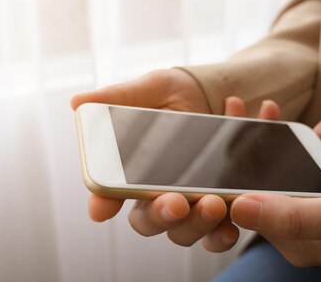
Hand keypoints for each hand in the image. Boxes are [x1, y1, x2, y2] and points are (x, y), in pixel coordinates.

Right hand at [72, 70, 320, 251]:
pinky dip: (233, 223)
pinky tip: (243, 203)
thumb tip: (77, 102)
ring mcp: (190, 204)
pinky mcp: (222, 206)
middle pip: (150, 221)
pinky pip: (225, 227)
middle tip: (176, 202)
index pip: (109, 196)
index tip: (102, 209)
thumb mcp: (151, 89)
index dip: (102, 204)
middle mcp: (157, 195)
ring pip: (188, 231)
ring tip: (214, 202)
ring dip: (200, 223)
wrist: (220, 95)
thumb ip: (117, 97)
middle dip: (162, 215)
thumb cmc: (174, 94)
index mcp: (131, 172)